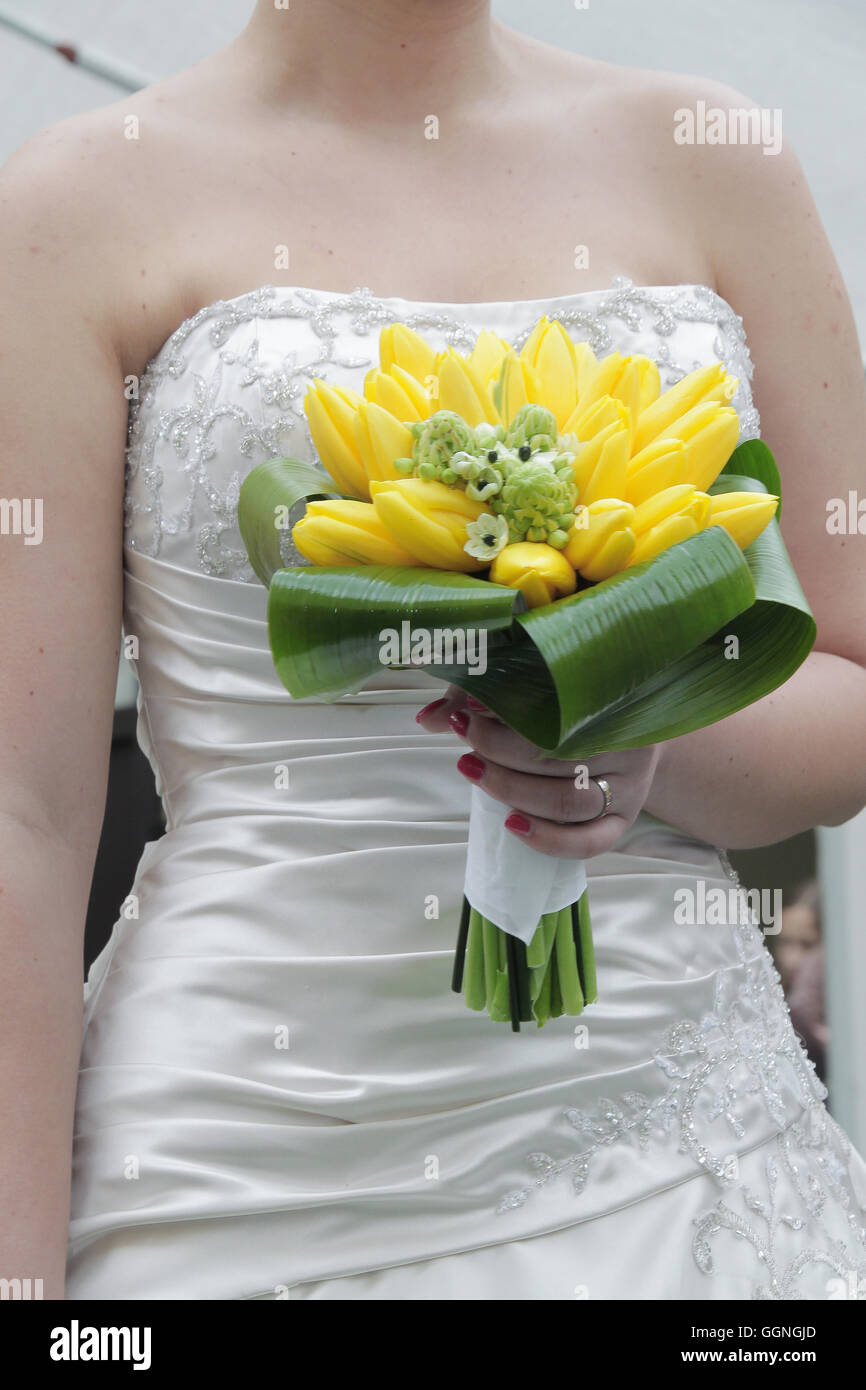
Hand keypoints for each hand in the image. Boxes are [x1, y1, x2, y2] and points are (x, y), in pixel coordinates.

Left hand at [416, 686, 661, 858]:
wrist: (630, 725)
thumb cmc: (572, 701)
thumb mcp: (530, 686)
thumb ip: (478, 696)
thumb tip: (428, 719)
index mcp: (617, 703)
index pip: (560, 709)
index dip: (508, 711)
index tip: (470, 706)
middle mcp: (631, 747)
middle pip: (559, 757)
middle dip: (500, 749)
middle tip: (463, 736)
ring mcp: (631, 789)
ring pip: (567, 801)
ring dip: (511, 790)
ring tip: (471, 769)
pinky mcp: (623, 822)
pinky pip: (588, 843)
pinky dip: (547, 839)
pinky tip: (510, 824)